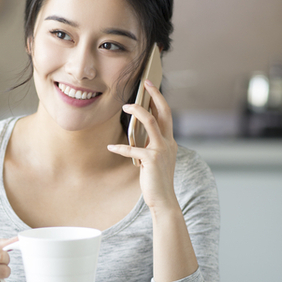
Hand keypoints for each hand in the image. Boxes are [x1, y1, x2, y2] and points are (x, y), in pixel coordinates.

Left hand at [107, 80, 177, 211]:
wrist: (163, 199)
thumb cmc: (156, 180)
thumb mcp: (156, 159)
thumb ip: (151, 145)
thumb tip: (139, 134)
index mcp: (170, 142)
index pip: (167, 115)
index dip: (159, 99)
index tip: (151, 86)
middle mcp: (169, 143)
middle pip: (164, 112)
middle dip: (155, 95)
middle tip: (145, 83)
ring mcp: (161, 150)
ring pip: (151, 122)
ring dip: (138, 111)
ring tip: (126, 106)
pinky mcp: (151, 160)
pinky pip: (133, 149)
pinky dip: (121, 148)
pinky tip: (111, 147)